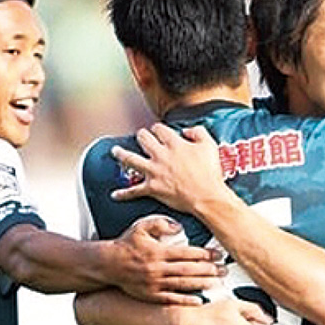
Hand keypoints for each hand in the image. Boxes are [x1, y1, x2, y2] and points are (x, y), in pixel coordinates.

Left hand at [111, 123, 227, 213]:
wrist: (206, 196)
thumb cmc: (209, 173)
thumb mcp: (209, 145)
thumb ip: (198, 132)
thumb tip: (188, 130)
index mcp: (174, 144)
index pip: (159, 129)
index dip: (157, 128)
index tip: (158, 130)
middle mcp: (160, 155)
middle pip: (143, 139)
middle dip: (141, 136)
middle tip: (141, 136)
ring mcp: (154, 171)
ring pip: (131, 159)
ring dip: (121, 154)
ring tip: (115, 151)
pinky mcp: (152, 188)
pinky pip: (134, 191)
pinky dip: (123, 194)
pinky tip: (115, 195)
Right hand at [112, 215, 223, 304]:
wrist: (107, 264)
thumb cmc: (126, 245)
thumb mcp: (141, 227)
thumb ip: (160, 223)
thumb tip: (178, 226)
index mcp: (157, 252)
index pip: (187, 253)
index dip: (204, 254)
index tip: (217, 255)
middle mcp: (157, 269)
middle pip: (189, 270)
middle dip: (209, 270)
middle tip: (224, 269)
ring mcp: (154, 284)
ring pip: (183, 284)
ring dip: (202, 283)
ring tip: (217, 282)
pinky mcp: (151, 295)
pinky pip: (171, 299)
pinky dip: (186, 300)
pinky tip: (198, 300)